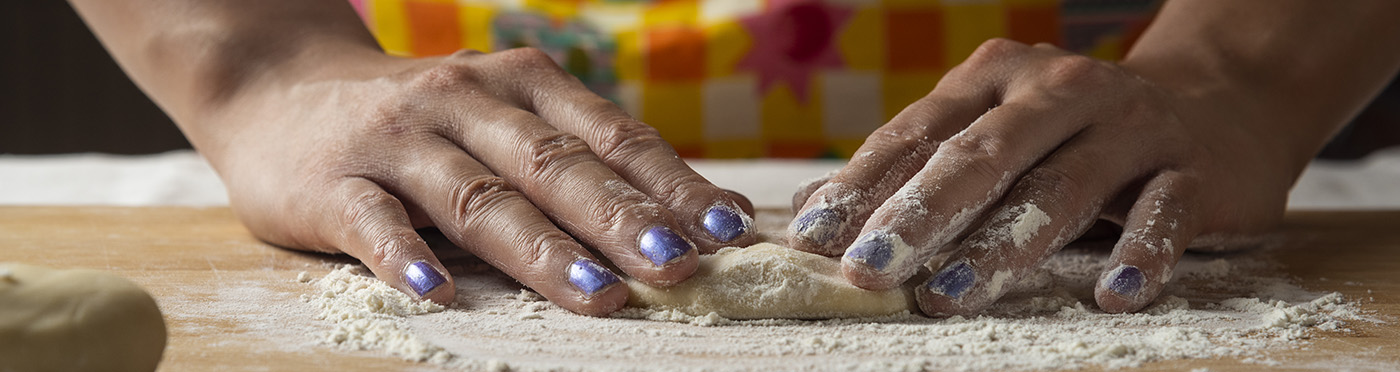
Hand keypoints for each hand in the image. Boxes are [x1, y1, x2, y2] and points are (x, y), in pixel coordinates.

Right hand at [199, 47, 756, 314]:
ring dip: (540, 248)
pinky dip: (404, 256)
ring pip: (477, 197)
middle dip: (620, 218)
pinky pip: (371, 222)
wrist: (278, 88)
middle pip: (553, 165)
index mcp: (523, 85)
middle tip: (677, 266)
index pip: (611, 136)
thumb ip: (594, 159)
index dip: (671, 183)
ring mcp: (397, 140)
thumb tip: (711, 214)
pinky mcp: (332, 182)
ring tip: (596, 293)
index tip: (728, 231)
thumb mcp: (509, 119)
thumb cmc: (425, 121)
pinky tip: (438, 292)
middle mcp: (465, 102)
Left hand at [787, 39, 1300, 315]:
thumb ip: (910, 171)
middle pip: (982, 154)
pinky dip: (1140, 252)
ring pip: (1062, 185)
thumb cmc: (1070, 136)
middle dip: (918, 213)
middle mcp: (1058, 90)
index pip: (917, 132)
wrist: (1215, 107)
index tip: (813, 240)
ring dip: (1002, 245)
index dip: (862, 186)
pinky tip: (1111, 293)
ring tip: (949, 294)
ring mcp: (1130, 124)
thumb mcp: (988, 136)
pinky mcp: (1194, 169)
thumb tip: (810, 211)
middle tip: (869, 268)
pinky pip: (1167, 212)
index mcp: (994, 77)